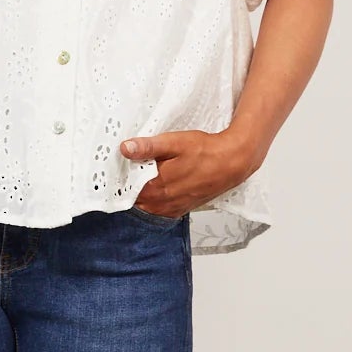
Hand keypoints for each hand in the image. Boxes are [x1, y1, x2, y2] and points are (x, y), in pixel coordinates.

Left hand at [120, 128, 259, 218]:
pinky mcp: (180, 209)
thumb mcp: (174, 142)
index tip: (119, 166)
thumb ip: (148, 147)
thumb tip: (125, 148)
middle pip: (134, 198)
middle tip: (131, 168)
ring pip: (146, 205)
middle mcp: (162, 202)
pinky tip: (159, 185)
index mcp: (156, 186)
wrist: (232, 163)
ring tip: (145, 176)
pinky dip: (154, 200)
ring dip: (142, 193)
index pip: (125, 188)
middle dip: (130, 185)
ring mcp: (171, 208)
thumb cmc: (205, 151)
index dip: (121, 177)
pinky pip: (159, 209)